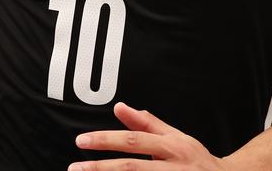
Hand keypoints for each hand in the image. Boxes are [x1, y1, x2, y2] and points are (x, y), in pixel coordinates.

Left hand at [69, 102, 229, 170]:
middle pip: (133, 167)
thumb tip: (119, 107)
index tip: (81, 141)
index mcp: (173, 146)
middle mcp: (175, 166)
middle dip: (101, 168)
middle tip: (75, 169)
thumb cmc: (197, 161)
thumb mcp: (175, 138)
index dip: (106, 140)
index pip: (134, 141)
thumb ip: (147, 124)